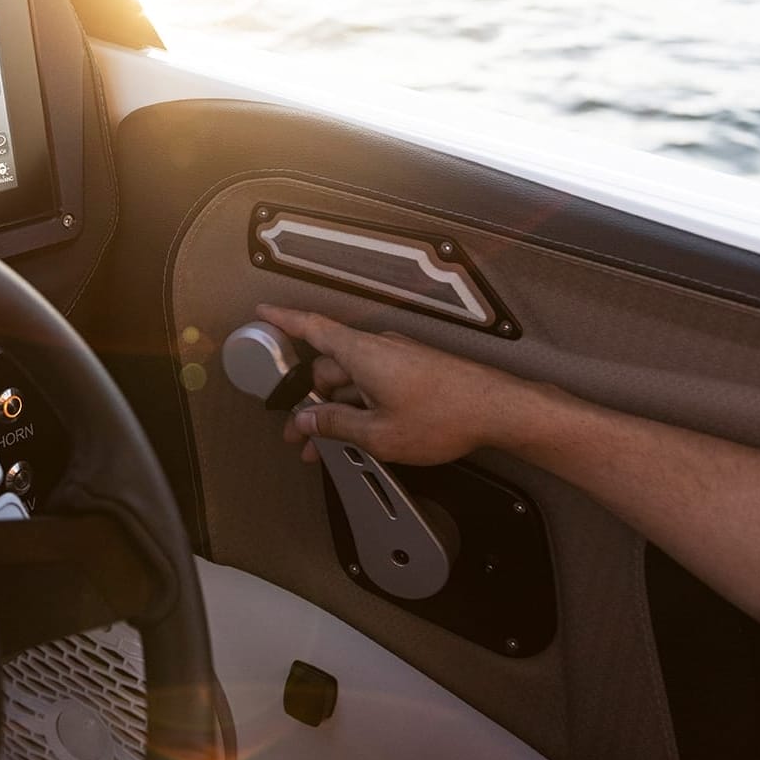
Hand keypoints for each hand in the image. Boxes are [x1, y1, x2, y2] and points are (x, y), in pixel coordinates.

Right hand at [256, 304, 530, 465]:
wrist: (497, 410)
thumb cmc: (443, 416)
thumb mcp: (378, 433)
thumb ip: (336, 425)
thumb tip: (307, 421)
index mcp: (362, 354)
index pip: (312, 328)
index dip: (284, 320)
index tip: (262, 313)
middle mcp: (377, 349)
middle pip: (328, 367)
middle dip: (309, 401)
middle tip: (298, 436)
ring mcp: (396, 359)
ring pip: (352, 381)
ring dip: (335, 410)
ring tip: (328, 446)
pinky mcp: (412, 372)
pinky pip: (373, 384)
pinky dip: (359, 406)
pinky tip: (359, 434)